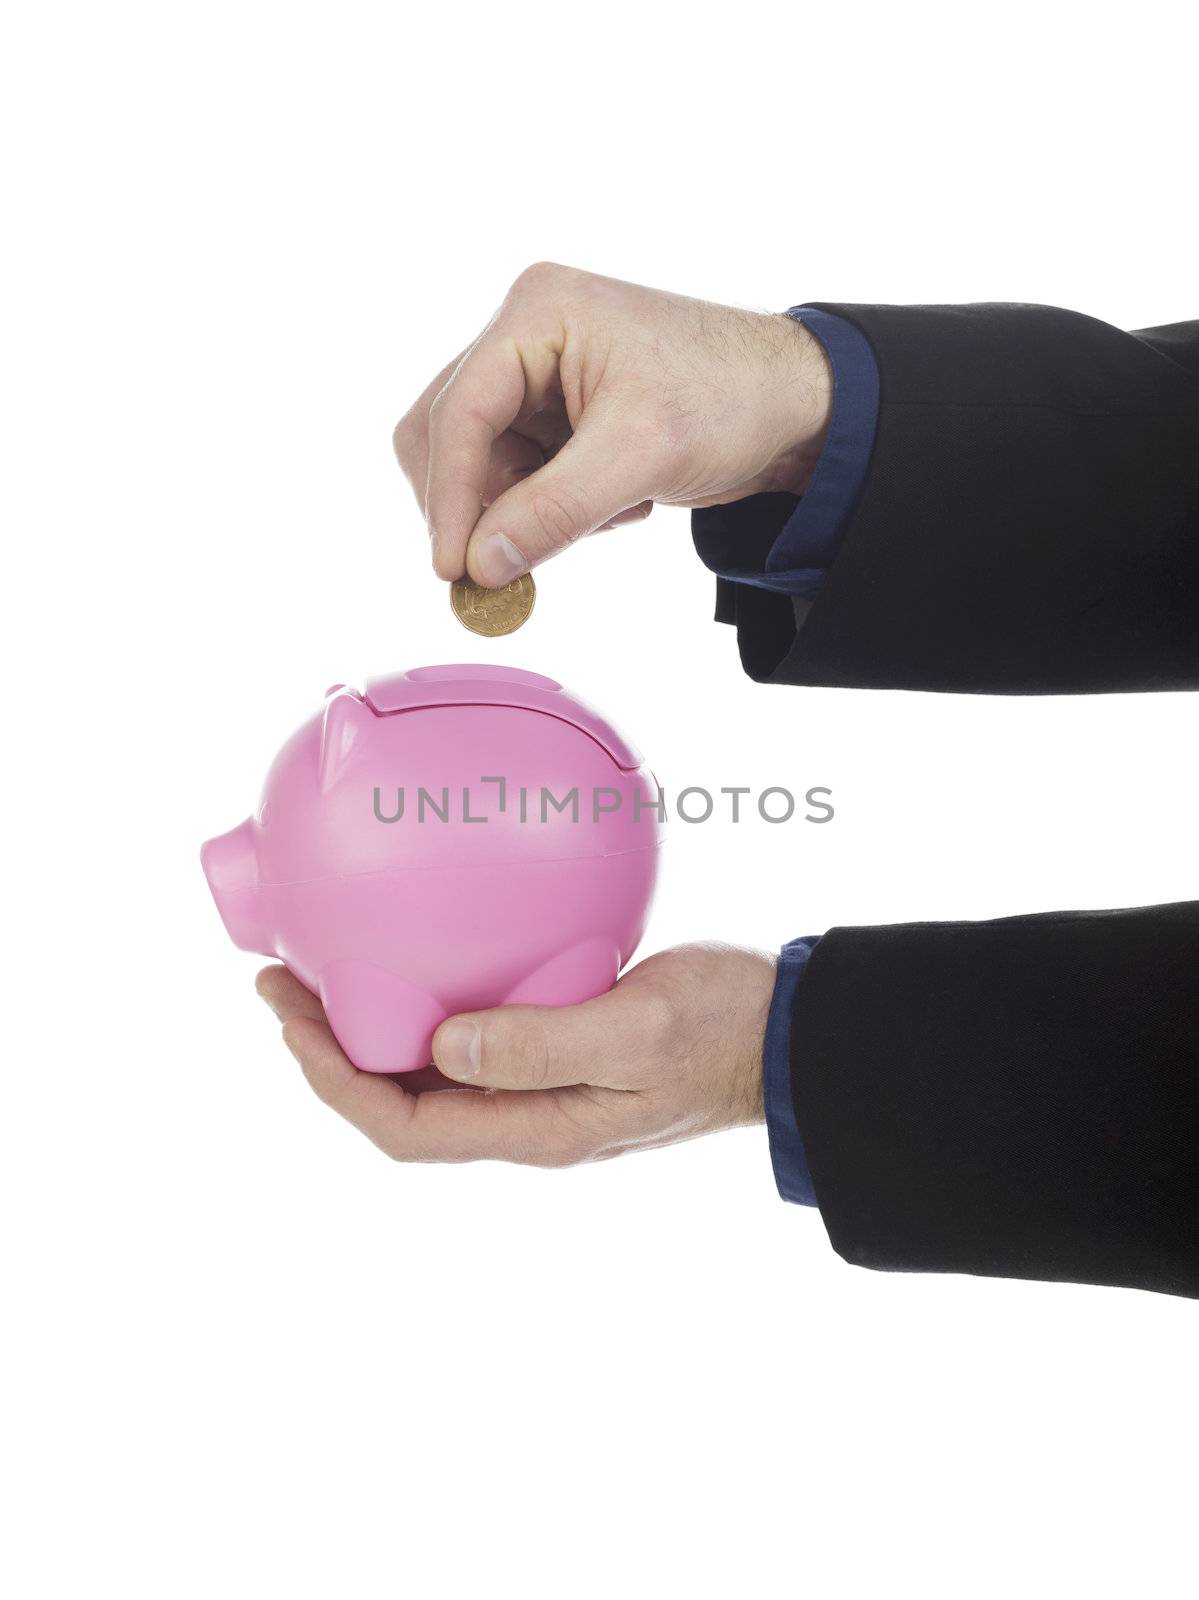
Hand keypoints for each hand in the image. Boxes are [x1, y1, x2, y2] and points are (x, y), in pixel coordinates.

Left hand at [256, 944, 775, 1165]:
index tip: (291, 1019)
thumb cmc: (723, 1030)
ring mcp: (541, 1092)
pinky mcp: (558, 1055)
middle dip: (330, 1053)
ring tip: (323, 975)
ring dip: (368, 1033)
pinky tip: (413, 965)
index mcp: (537, 1130)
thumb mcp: (637, 1027)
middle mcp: (526, 1121)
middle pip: (399, 1103)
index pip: (403, 1127)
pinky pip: (467, 1045)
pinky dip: (421, 1011)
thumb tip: (441, 1047)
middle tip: (281, 983)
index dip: (334, 1081)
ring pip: (427, 1077)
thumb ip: (542, 1043)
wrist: (786, 1036)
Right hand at [393, 264, 830, 585]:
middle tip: (502, 569)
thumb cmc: (731, 398)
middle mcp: (525, 333)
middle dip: (476, 504)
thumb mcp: (641, 456)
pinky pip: (517, 477)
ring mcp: (537, 375)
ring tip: (604, 515)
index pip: (459, 411)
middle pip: (447, 433)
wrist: (795, 406)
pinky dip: (550, 509)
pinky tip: (618, 503)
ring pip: (480, 464)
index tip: (452, 569)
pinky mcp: (554, 414)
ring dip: (521, 510)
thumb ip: (553, 510)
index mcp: (537, 313)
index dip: (449, 496)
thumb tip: (479, 565)